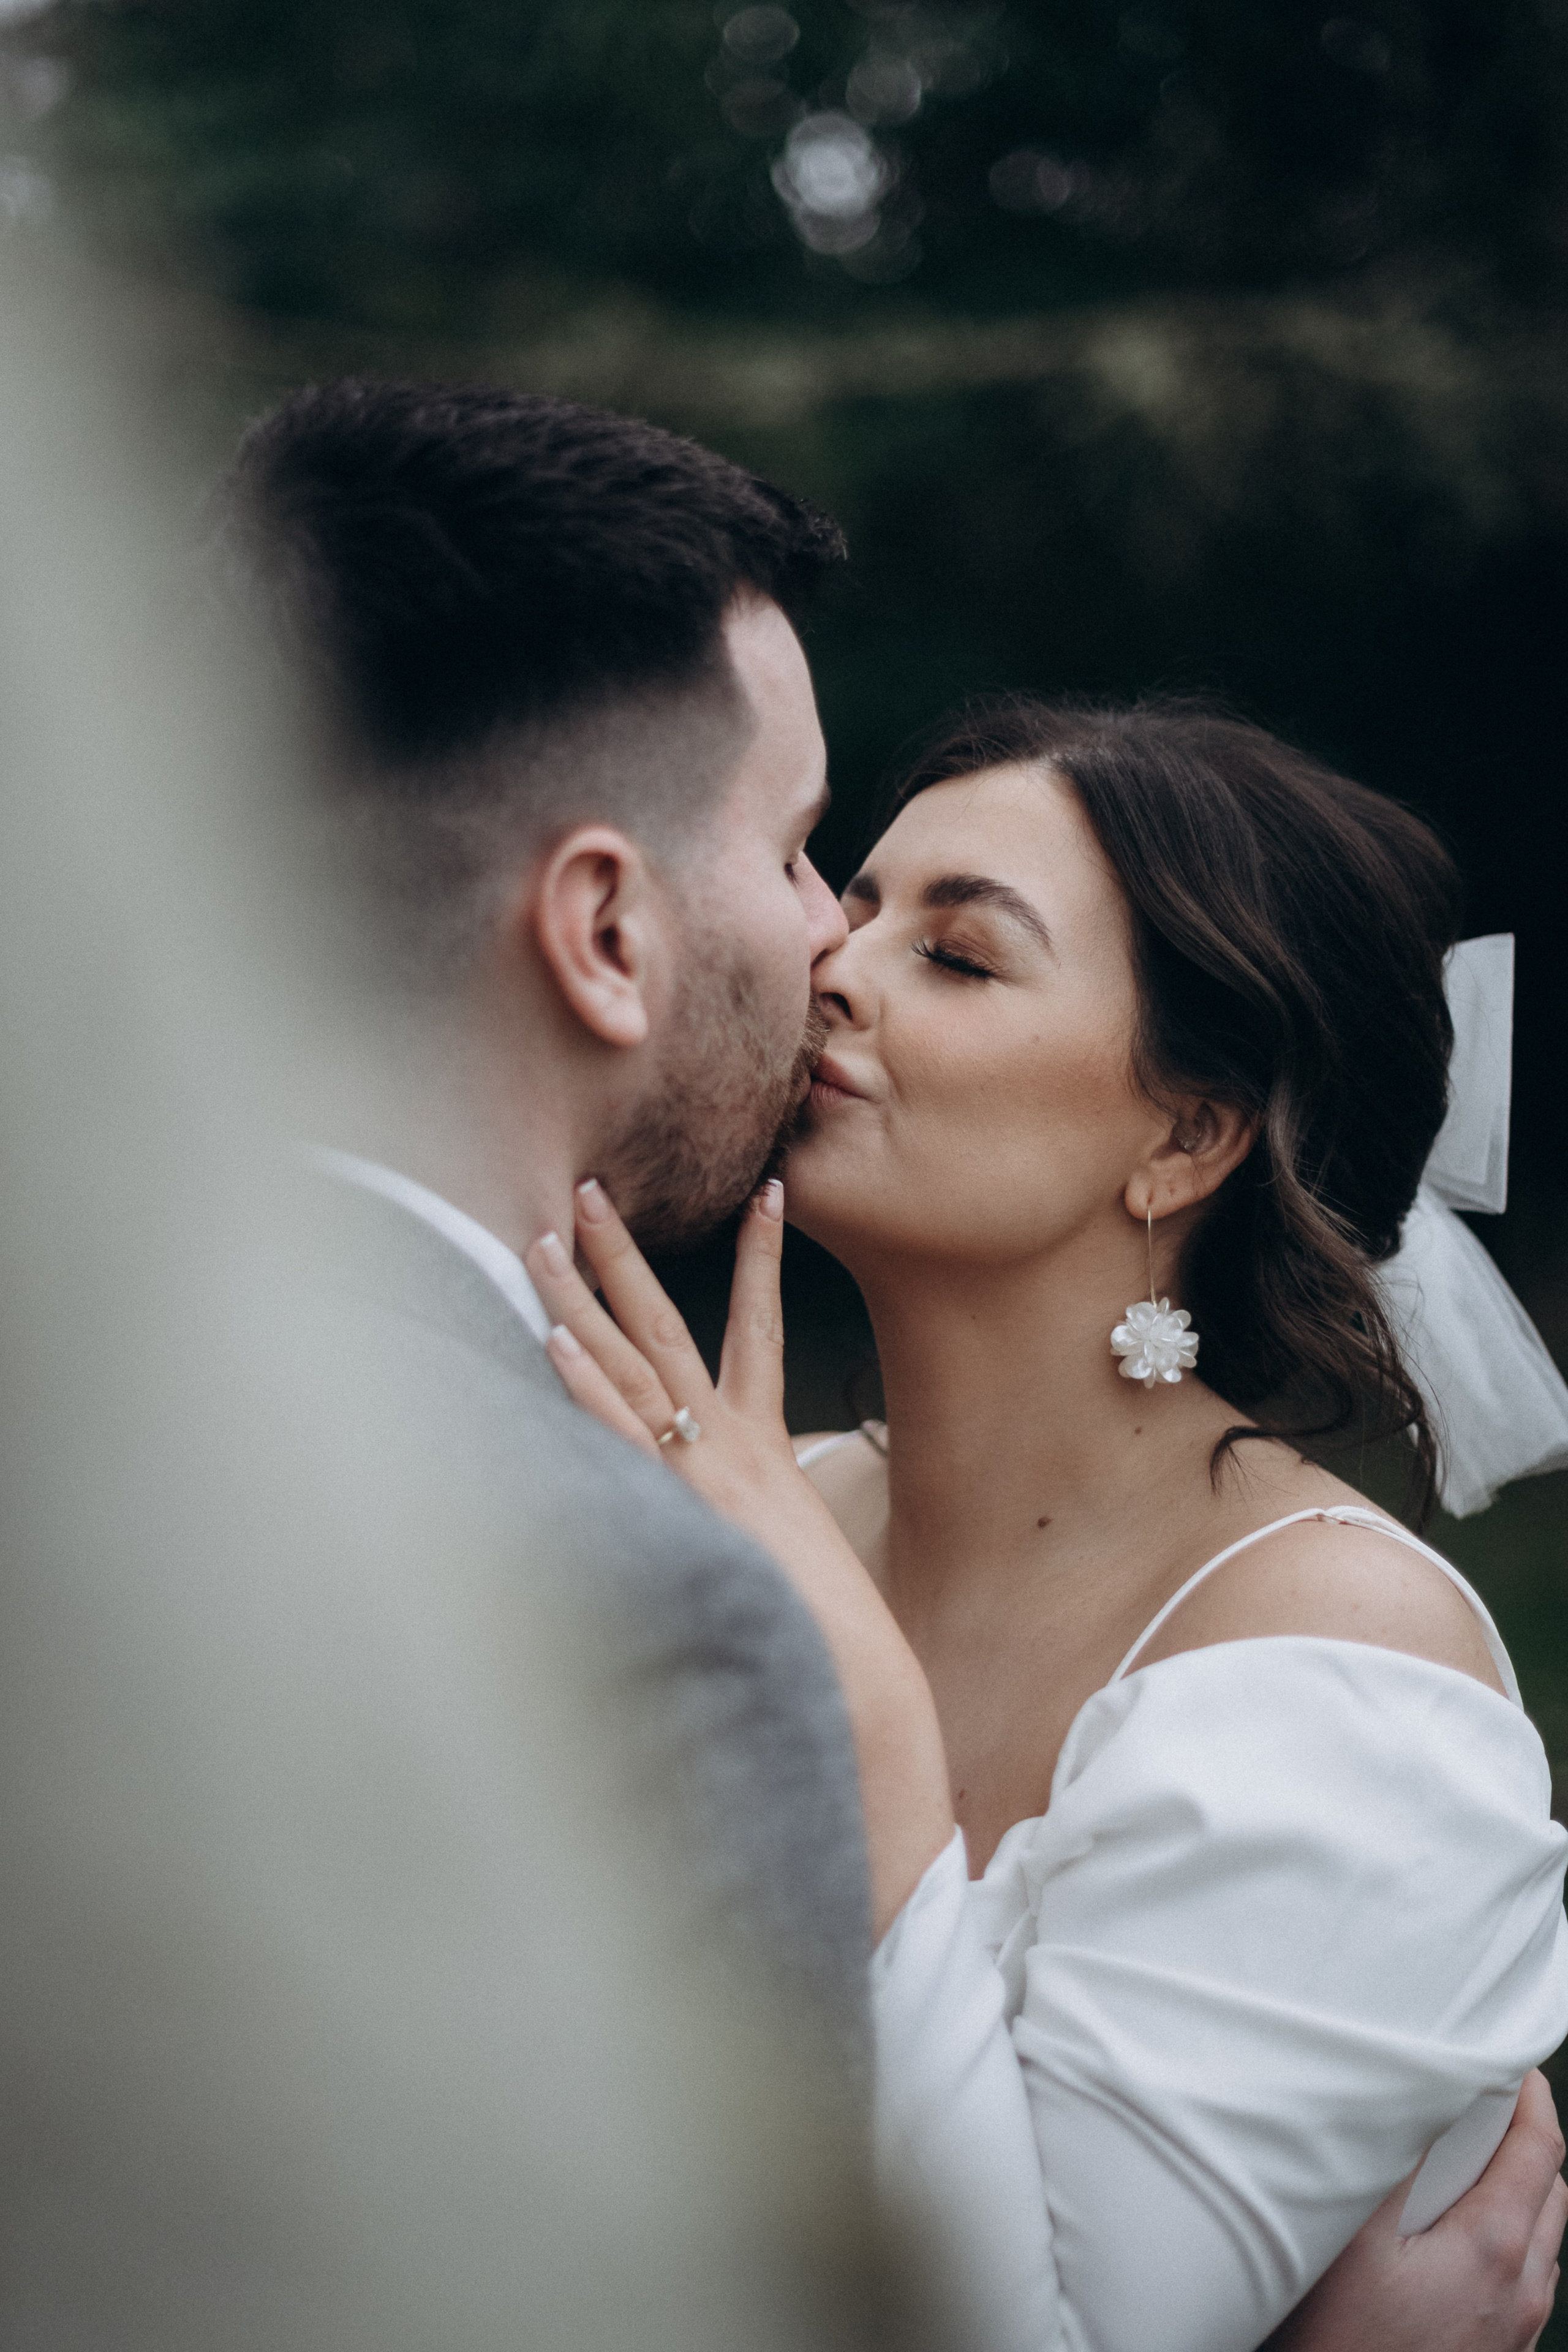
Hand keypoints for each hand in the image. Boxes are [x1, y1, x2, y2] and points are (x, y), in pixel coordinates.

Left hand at [525, 1176, 953, 1936]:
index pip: (760, 1327)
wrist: (863, 1682)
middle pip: (669, 1324)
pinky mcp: (680, 1509)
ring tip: (542, 1234)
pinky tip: (551, 1342)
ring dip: (580, 1298)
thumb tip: (733, 1517)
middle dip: (625, 1253)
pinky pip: (621, 1434)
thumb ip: (753, 1517)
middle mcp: (734, 1441)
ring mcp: (704, 1469)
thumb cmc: (829, 1628)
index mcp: (767, 1444)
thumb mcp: (789, 1549)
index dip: (761, 1259)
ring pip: (629, 1364)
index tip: (769, 1191)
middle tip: (588, 1187)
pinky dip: (585, 1386)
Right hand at [1268, 2071, 1565, 2351]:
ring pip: (1543, 2240)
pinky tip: (1454, 2241)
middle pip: (1551, 2191)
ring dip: (1517, 2194)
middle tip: (1477, 2108)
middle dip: (1524, 2141)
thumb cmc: (1339, 2335)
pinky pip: (1526, 2283)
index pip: (1542, 2149)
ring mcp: (1517, 2332)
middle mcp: (1523, 2292)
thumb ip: (1397, 2165)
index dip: (1530, 2095)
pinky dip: (1507, 2242)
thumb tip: (1419, 2105)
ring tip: (1463, 2171)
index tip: (1511, 2064)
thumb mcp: (1356, 2235)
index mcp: (1496, 2249)